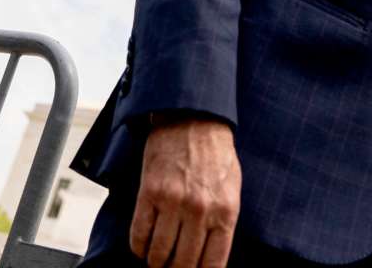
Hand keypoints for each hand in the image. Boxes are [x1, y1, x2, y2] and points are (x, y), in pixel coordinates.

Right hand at [130, 117, 240, 267]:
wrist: (194, 119)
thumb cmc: (216, 153)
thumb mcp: (232, 188)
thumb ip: (223, 221)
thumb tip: (212, 256)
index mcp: (225, 212)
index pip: (213, 264)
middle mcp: (200, 211)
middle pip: (184, 264)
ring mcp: (174, 203)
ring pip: (158, 255)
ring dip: (155, 263)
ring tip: (156, 262)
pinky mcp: (149, 194)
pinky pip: (139, 235)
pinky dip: (138, 248)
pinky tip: (142, 247)